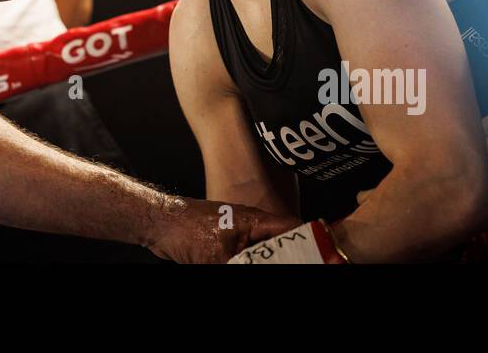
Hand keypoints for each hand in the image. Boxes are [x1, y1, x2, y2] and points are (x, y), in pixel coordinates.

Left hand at [146, 195, 300, 263]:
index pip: (295, 229)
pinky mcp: (229, 246)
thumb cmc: (187, 229)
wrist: (160, 223)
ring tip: (296, 263)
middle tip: (314, 263)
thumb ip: (247, 265)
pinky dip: (259, 263)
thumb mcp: (220, 257)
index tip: (327, 255)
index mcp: (256, 221)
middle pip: (285, 244)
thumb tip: (259, 266)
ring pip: (268, 253)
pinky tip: (265, 266)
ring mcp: (241, 236)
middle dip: (297, 254)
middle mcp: (252, 227)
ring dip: (278, 260)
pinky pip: (251, 258)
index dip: (313, 241)